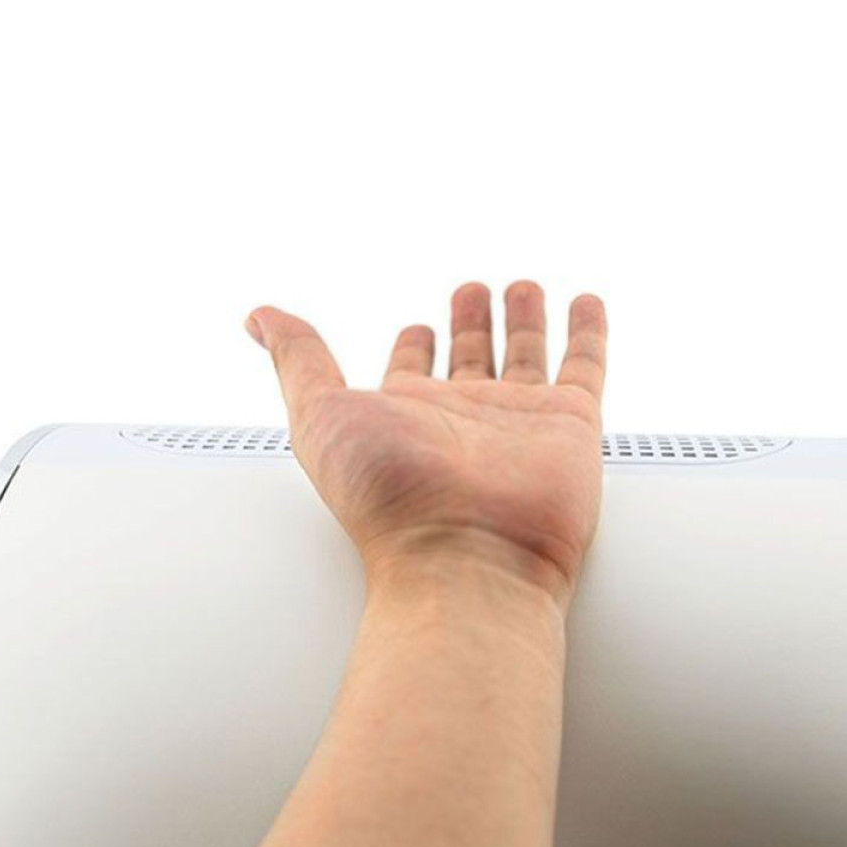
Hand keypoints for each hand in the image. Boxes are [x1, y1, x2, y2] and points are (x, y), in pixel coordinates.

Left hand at [245, 281, 605, 608]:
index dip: (412, 345)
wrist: (466, 559)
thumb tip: (258, 317)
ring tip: (521, 287)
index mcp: (406, 415)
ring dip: (521, 319)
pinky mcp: (570, 425)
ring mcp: (518, 420)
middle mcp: (462, 417)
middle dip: (469, 322)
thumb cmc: (390, 502)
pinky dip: (587, 332)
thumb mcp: (319, 416)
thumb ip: (297, 360)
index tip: (415, 328)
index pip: (410, 369)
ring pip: (524, 355)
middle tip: (471, 290)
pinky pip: (584, 365)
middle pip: (468, 356)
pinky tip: (586, 304)